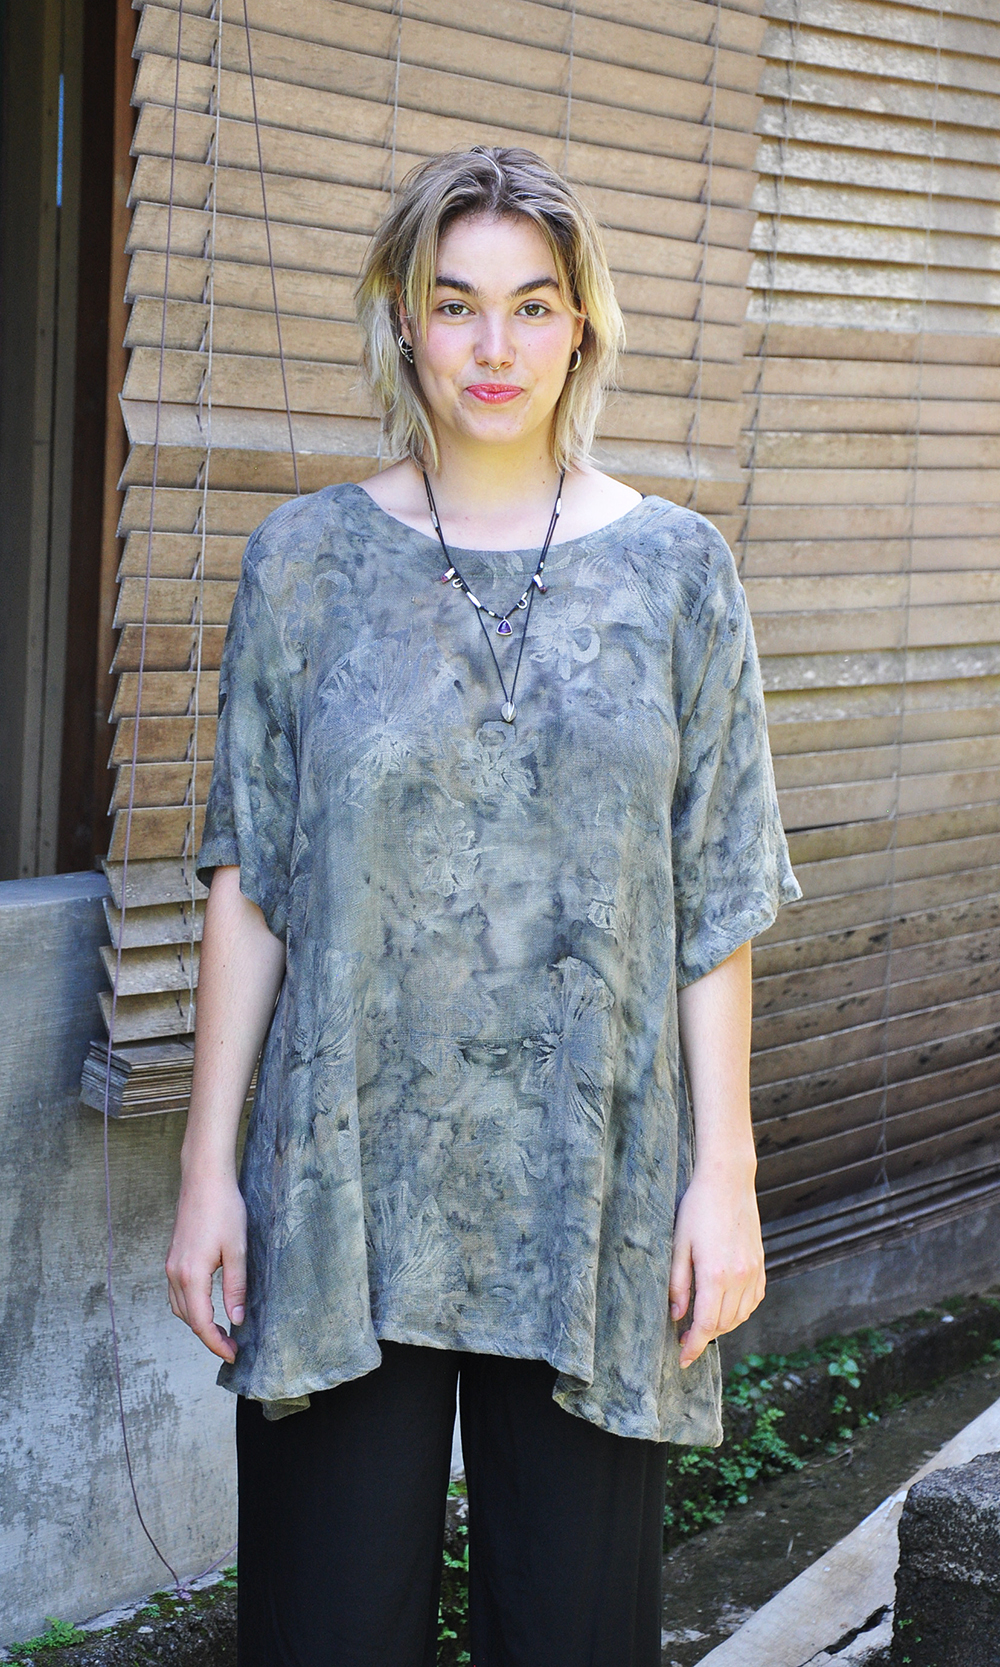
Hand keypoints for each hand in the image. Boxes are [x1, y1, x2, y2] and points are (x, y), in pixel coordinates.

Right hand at [166, 1169, 246, 1363]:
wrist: (204, 1179)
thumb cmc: (224, 1209)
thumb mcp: (237, 1250)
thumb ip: (236, 1287)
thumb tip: (236, 1320)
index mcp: (191, 1275)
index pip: (201, 1323)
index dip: (216, 1343)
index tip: (233, 1355)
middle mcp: (175, 1274)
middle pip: (188, 1319)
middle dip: (208, 1336)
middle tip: (232, 1346)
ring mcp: (171, 1265)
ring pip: (180, 1307)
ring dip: (198, 1323)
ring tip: (221, 1330)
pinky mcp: (173, 1257)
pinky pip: (177, 1293)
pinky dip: (190, 1307)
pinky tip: (206, 1305)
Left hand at [668, 1163, 764, 1369]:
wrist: (728, 1181)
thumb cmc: (697, 1208)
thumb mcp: (678, 1244)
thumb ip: (677, 1284)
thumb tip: (676, 1316)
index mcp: (715, 1275)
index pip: (706, 1326)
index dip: (693, 1347)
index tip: (682, 1360)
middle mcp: (739, 1278)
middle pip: (723, 1325)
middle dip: (704, 1338)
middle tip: (684, 1340)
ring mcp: (753, 1271)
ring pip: (740, 1316)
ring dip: (722, 1326)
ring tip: (701, 1324)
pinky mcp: (760, 1264)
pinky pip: (753, 1300)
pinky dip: (739, 1311)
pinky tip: (724, 1307)